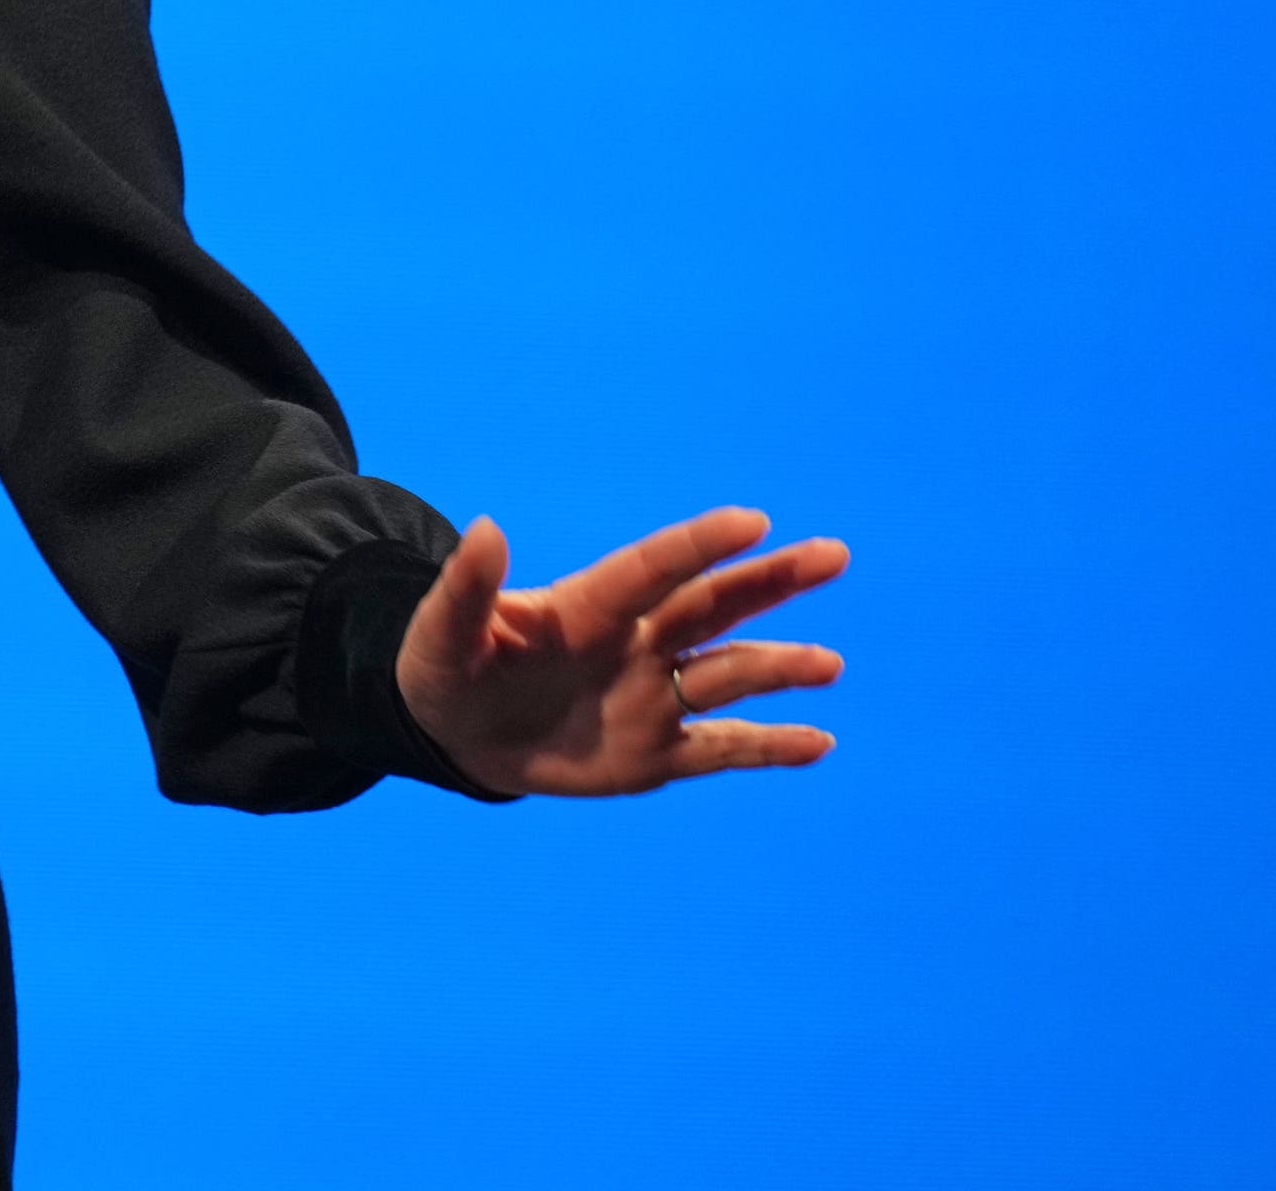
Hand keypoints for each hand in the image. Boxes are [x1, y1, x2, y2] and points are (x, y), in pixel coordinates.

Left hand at [394, 506, 846, 797]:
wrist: (455, 735)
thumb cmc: (447, 668)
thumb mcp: (442, 633)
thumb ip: (467, 587)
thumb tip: (484, 528)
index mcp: (588, 609)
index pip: (653, 570)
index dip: (699, 545)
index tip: (752, 520)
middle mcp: (634, 646)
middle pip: (713, 606)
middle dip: (771, 582)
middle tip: (833, 554)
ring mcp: (651, 699)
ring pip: (728, 676)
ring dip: (779, 668)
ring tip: (829, 664)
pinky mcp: (656, 754)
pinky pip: (723, 748)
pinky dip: (771, 746)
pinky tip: (820, 741)